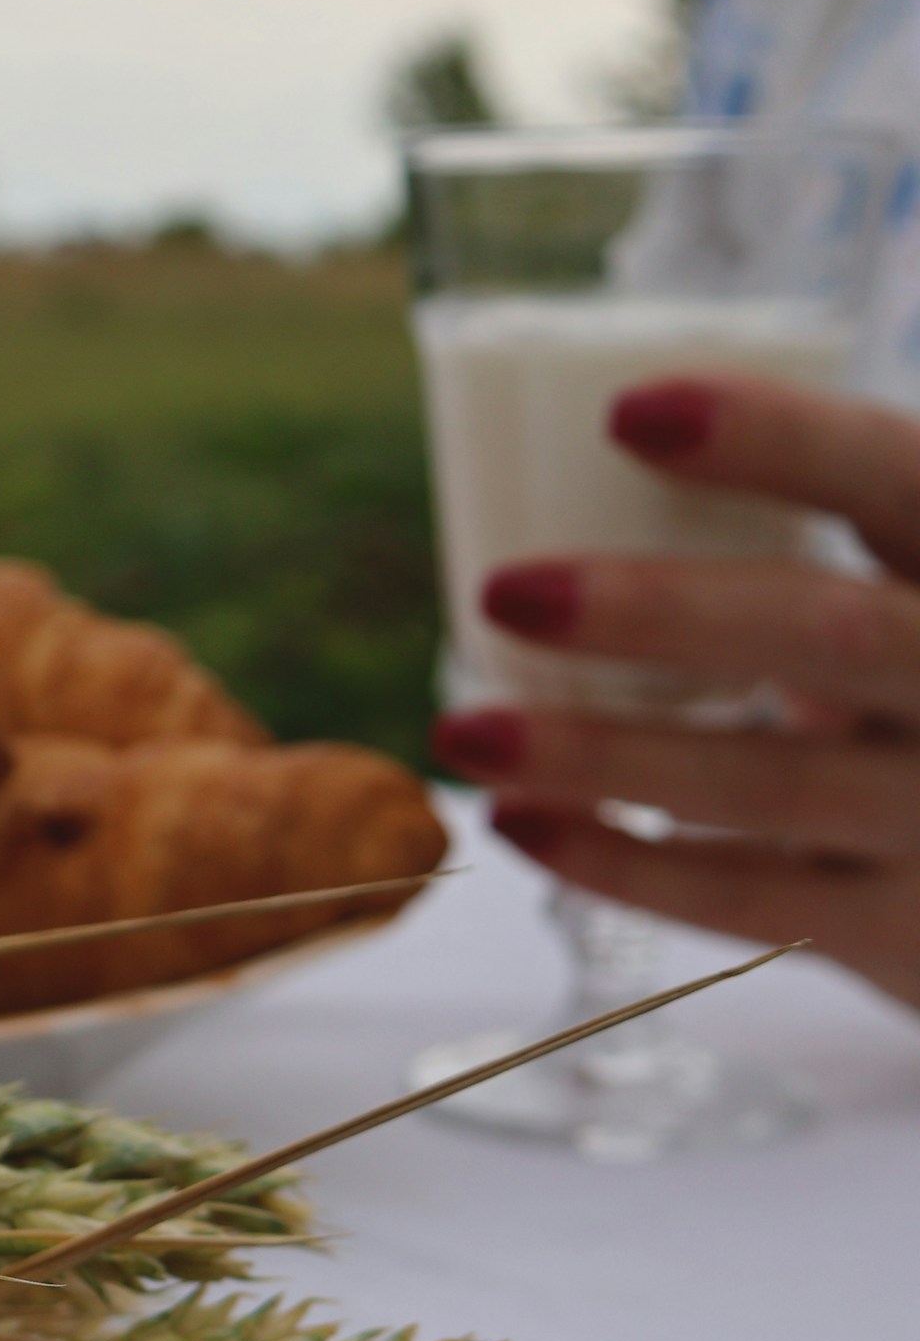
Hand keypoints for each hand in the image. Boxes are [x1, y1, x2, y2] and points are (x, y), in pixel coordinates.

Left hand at [430, 373, 919, 1011]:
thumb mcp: (902, 597)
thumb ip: (807, 564)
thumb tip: (587, 478)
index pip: (892, 474)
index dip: (776, 440)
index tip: (626, 413)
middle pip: (830, 635)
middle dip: (660, 613)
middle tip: (503, 589)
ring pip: (769, 783)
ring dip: (600, 758)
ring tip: (464, 731)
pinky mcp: (901, 927)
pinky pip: (746, 896)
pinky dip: (621, 862)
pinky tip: (521, 823)